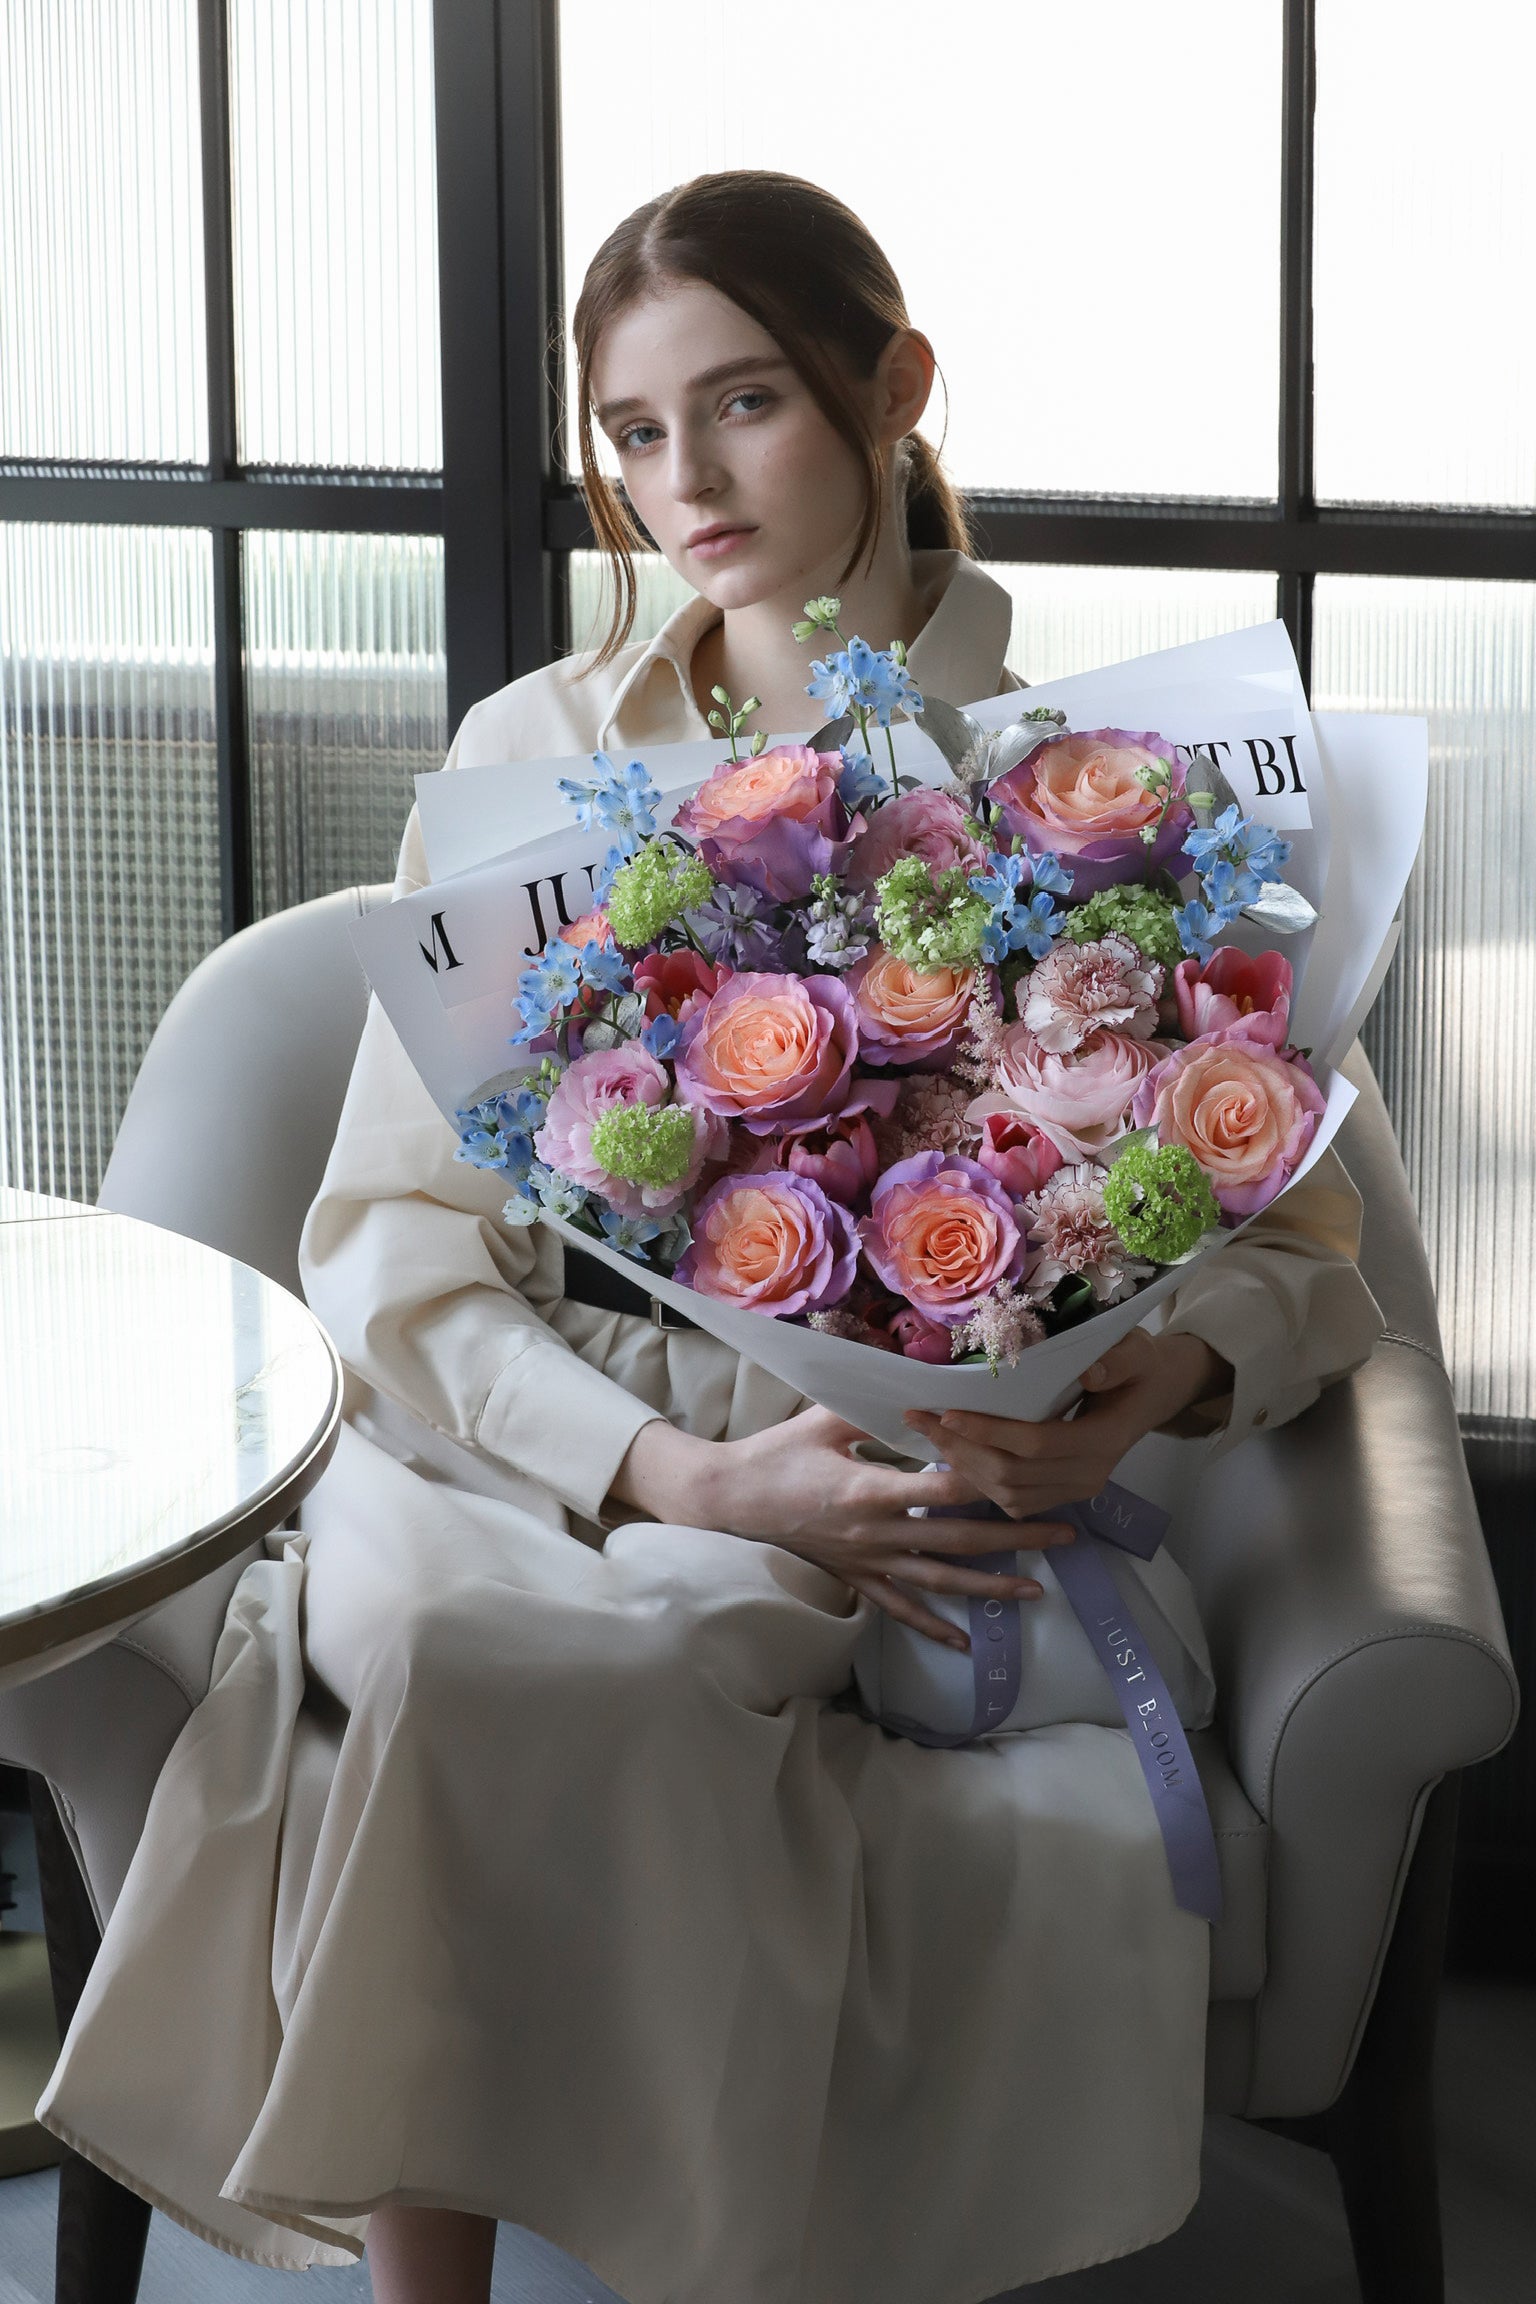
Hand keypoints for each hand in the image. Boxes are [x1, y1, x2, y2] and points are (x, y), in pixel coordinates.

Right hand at [607, 1408, 1079, 1650]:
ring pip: (940, 1581)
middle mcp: (877, 1533)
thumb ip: (875, 1405)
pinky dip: (933, 1628)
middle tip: (1067, 1533)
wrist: (730, 1501)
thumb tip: (923, 1382)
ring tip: (1036, 1590)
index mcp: (871, 1490)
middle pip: (961, 1539)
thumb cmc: (775, 1455)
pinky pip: (900, 1608)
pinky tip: (964, 1642)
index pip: (946, 1488)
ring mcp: (868, 1562)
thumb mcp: (824, 1419)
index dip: (992, 1480)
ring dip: (990, 1586)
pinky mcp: (856, 1578)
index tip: (1033, 1471)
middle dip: (1017, 1536)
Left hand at [902, 1330, 1229, 1522]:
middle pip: (1012, 1474)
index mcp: (1105, 1439)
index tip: (947, 1411)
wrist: (1153, 1393)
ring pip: (1007, 1494)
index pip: (1037, 1443)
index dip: (989, 1431)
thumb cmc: (1138, 1366)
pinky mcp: (1062, 1495)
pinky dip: (979, 1482)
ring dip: (963, 1468)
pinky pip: (1013, 1502)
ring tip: (929, 1434)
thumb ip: (1118, 1360)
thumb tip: (1091, 1371)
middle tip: (920, 1418)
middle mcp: (1090, 1474)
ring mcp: (1076, 1490)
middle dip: (961, 1449)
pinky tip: (954, 1454)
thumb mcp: (1137, 1349)